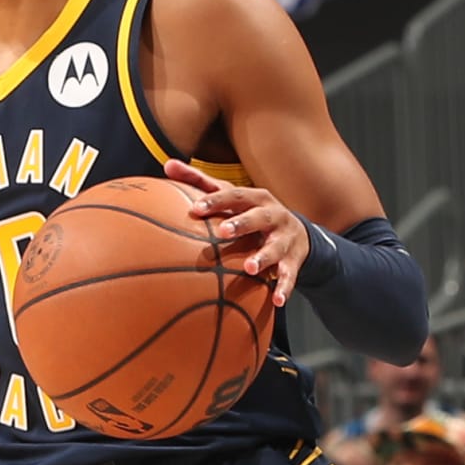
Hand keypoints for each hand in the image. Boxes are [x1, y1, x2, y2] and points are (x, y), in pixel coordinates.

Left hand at [164, 158, 305, 306]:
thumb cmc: (252, 212)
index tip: (196, 209)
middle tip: (223, 232)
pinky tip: (276, 300)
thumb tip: (167, 164)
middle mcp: (273, 215)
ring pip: (275, 247)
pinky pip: (289, 275)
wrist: (297, 234)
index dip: (216, 201)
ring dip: (263, 257)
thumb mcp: (232, 197)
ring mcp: (284, 238)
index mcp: (255, 198)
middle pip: (258, 216)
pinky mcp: (293, 260)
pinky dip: (284, 287)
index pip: (234, 196)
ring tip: (250, 268)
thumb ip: (200, 182)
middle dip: (242, 223)